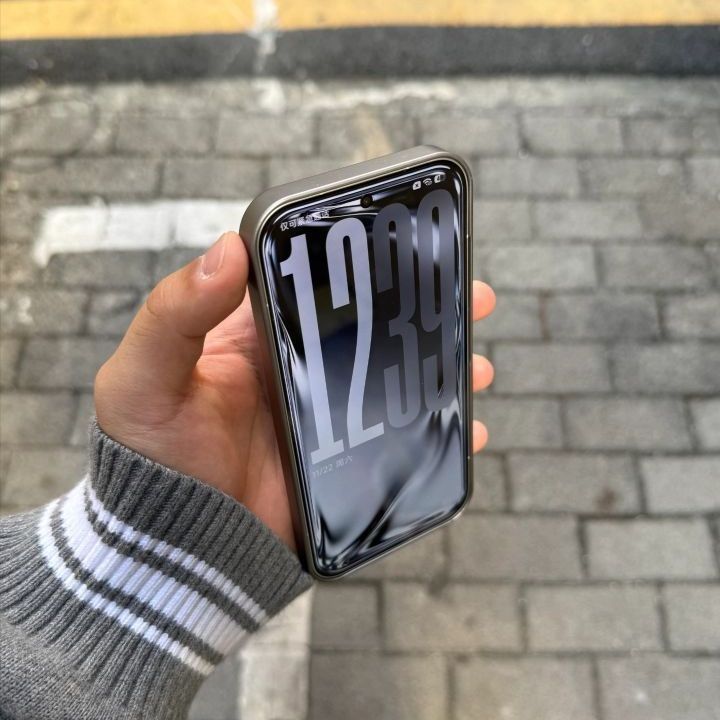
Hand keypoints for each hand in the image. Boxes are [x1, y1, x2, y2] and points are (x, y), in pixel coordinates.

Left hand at [94, 232, 495, 550]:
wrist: (172, 546)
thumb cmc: (149, 457)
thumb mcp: (142, 376)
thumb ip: (174, 314)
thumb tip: (226, 249)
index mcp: (260, 334)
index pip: (323, 284)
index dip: (370, 262)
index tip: (416, 246)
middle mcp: (301, 368)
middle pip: (376, 328)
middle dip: (428, 311)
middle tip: (474, 299)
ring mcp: (329, 416)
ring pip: (400, 380)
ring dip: (444, 369)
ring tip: (480, 368)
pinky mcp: (347, 463)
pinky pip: (405, 442)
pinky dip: (442, 435)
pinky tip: (472, 431)